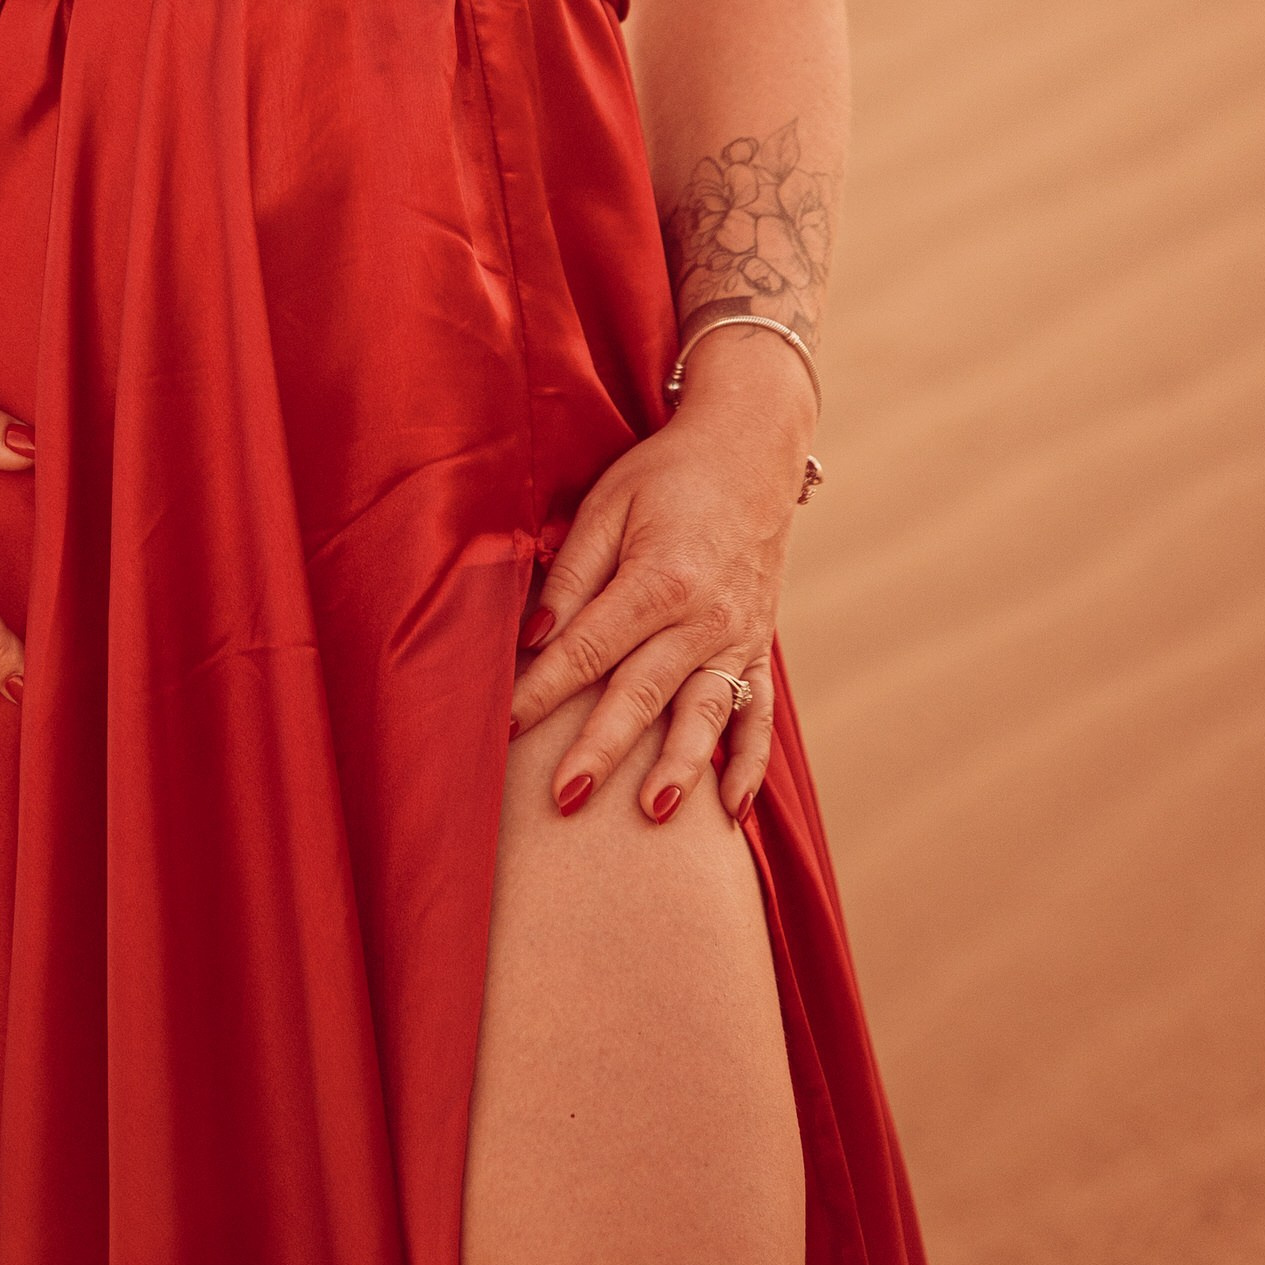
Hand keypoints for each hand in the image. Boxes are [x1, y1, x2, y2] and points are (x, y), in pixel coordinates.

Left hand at [507, 337, 811, 824]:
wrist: (750, 450)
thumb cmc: (666, 475)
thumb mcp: (607, 504)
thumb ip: (571, 572)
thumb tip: (535, 635)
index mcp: (659, 577)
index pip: (588, 649)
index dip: (543, 690)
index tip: (504, 727)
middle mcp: (704, 617)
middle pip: (643, 693)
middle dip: (601, 749)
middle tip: (564, 800)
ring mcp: (738, 638)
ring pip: (706, 715)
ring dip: (681, 768)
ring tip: (653, 813)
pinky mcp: (759, 648)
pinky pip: (760, 715)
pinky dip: (749, 763)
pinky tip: (732, 810)